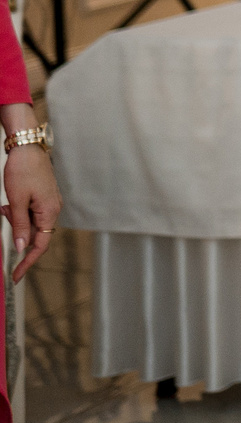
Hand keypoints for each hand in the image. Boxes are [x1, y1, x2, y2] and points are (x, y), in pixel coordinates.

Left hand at [5, 143, 60, 284]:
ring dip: (17, 220)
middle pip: (36, 234)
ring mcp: (50, 202)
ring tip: (6, 205)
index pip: (40, 245)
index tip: (16, 275)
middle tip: (4, 217)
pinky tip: (10, 202)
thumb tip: (22, 247)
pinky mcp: (45, 196)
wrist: (28, 147)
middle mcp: (54, 208)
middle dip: (18, 233)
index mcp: (50, 211)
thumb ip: (20, 225)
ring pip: (32, 223)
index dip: (27, 262)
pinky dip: (19, 213)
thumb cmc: (23, 171)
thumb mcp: (17, 201)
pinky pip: (32, 213)